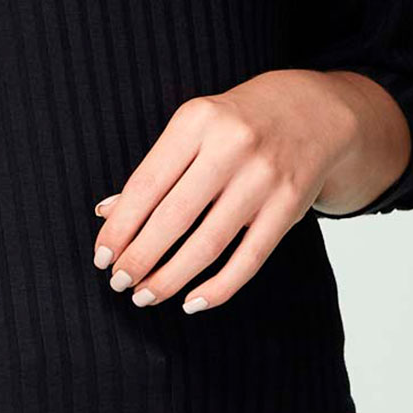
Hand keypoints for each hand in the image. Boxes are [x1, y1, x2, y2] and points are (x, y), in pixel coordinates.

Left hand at [89, 70, 359, 312]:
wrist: (311, 111)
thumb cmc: (237, 124)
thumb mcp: (193, 129)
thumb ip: (155, 171)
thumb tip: (107, 214)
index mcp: (196, 121)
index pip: (146, 184)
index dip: (120, 227)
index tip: (101, 257)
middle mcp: (231, 147)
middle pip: (173, 217)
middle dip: (139, 258)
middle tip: (118, 282)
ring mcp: (263, 178)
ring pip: (208, 244)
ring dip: (171, 278)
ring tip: (145, 295)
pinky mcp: (289, 206)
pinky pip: (249, 259)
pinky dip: (218, 287)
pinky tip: (192, 301)